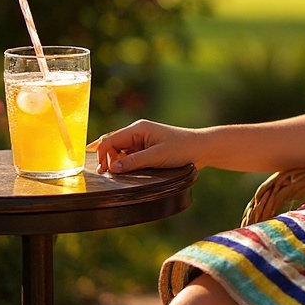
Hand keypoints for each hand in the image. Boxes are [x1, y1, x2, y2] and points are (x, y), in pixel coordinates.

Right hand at [88, 120, 204, 173]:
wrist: (202, 148)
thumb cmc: (182, 149)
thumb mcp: (157, 156)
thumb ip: (134, 162)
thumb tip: (112, 168)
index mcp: (138, 129)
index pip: (110, 140)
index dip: (102, 155)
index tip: (102, 171)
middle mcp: (138, 132)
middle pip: (112, 145)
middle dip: (107, 158)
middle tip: (107, 175)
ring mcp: (143, 140)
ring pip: (120, 151)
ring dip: (117, 162)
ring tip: (116, 175)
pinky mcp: (148, 149)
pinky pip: (130, 155)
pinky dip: (126, 163)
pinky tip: (126, 172)